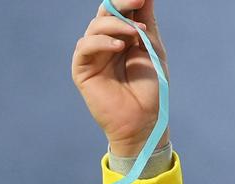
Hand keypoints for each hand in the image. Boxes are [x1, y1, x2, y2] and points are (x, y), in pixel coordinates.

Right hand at [72, 0, 168, 157]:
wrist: (144, 120)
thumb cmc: (151, 89)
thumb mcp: (152, 50)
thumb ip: (147, 23)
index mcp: (122, 38)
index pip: (120, 11)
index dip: (129, 2)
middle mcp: (105, 43)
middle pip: (105, 13)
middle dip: (121, 5)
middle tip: (137, 1)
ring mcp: (93, 55)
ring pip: (95, 27)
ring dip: (116, 25)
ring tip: (136, 35)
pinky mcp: (82, 68)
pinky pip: (85, 47)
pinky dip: (101, 42)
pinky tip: (118, 47)